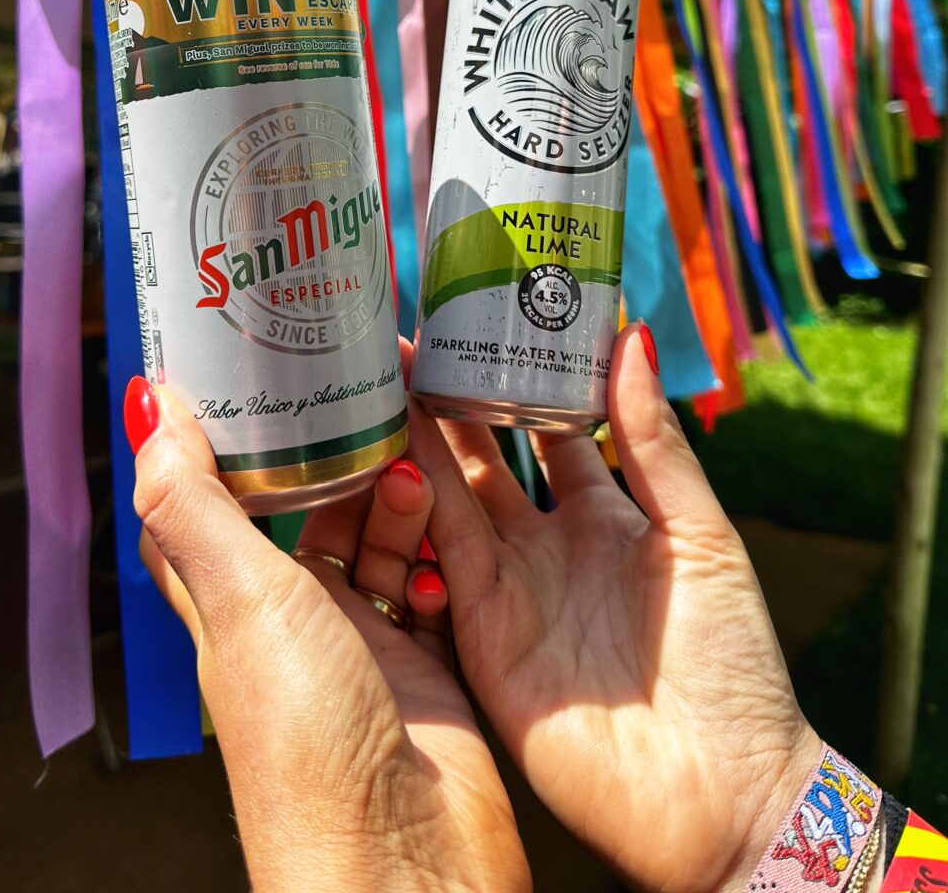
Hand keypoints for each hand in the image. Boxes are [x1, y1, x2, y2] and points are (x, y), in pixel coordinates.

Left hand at [127, 367, 529, 892]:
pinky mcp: (427, 669)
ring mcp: (362, 647)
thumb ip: (196, 507)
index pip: (207, 504)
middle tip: (374, 398)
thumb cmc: (309, 754)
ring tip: (418, 465)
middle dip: (340, 456)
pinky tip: (450, 533)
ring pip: (376, 542)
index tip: (242, 370)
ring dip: (398, 499)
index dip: (216, 439)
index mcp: (231, 606)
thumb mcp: (243, 604)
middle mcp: (293, 623)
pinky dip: (441, 554)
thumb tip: (146, 410)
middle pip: (310, 512)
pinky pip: (433, 586)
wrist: (410, 866)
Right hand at [407, 323, 820, 892]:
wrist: (718, 791)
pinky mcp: (481, 633)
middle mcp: (547, 545)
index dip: (514, 378)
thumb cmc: (732, 666)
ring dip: (415, 440)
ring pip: (448, 496)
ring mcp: (510, 588)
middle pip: (482, 457)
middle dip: (446, 401)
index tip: (483, 322)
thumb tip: (634, 338)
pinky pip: (437, 556)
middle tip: (407, 341)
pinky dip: (410, 507)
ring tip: (381, 379)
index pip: (547, 428)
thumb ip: (656, 443)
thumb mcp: (702, 535)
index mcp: (606, 515)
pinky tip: (384, 455)